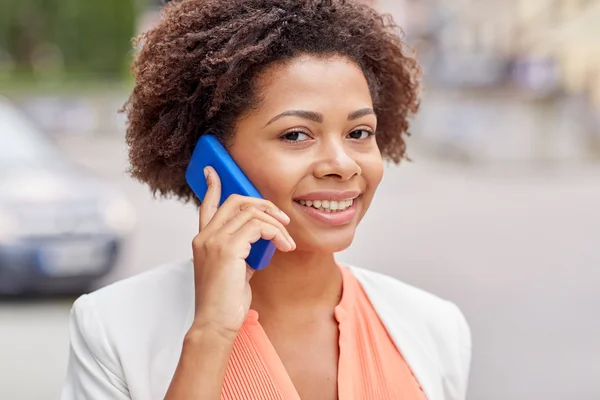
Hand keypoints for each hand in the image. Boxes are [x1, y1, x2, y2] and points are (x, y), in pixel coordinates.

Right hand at [189, 166, 295, 339]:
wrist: (215, 323)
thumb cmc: (225, 301)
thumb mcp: (233, 269)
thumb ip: (241, 250)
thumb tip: (261, 238)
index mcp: (203, 240)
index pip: (206, 205)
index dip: (212, 186)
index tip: (214, 171)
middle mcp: (205, 236)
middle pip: (235, 201)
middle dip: (263, 203)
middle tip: (282, 218)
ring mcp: (214, 241)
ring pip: (251, 212)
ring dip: (276, 223)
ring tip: (287, 240)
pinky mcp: (227, 248)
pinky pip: (258, 226)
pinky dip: (276, 233)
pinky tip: (285, 246)